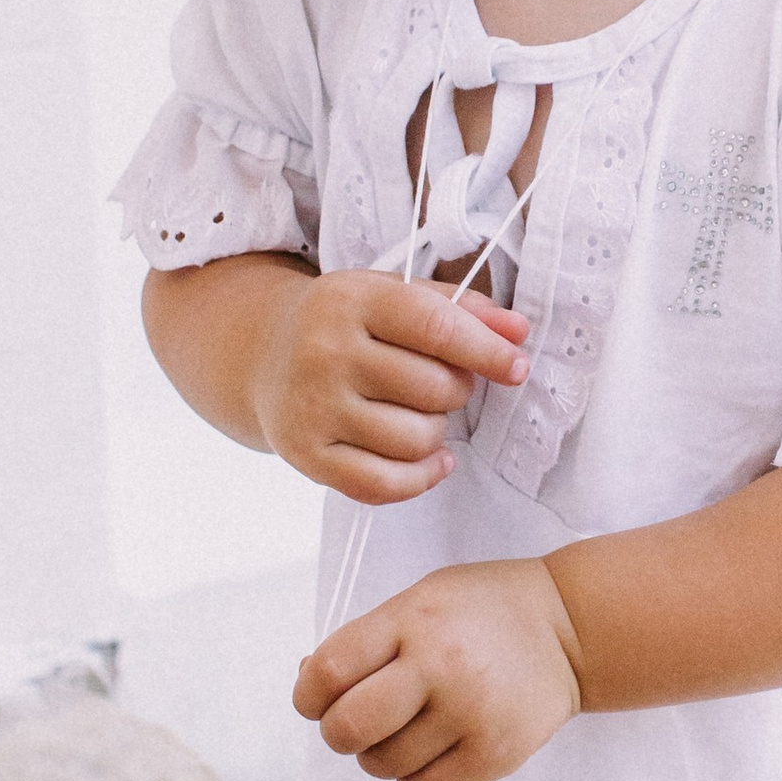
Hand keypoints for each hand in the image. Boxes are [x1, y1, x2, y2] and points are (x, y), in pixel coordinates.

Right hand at [255, 270, 530, 500]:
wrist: (264, 354)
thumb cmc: (345, 324)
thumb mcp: (394, 295)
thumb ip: (461, 309)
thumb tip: (518, 332)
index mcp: (352, 300)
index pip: (435, 327)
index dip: (486, 351)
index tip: (516, 367)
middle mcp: (325, 352)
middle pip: (432, 388)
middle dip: (456, 390)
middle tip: (442, 383)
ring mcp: (313, 408)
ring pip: (415, 440)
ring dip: (436, 433)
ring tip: (420, 414)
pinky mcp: (307, 455)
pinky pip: (385, 484)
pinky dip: (421, 478)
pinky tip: (430, 459)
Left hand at [293, 560, 583, 780]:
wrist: (570, 628)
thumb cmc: (482, 611)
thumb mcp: (420, 600)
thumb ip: (365, 639)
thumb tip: (307, 682)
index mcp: (413, 620)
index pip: (329, 671)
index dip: (308, 695)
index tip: (317, 699)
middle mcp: (441, 665)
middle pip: (348, 728)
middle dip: (338, 732)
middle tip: (358, 722)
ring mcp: (471, 713)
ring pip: (383, 765)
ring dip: (380, 755)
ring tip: (408, 729)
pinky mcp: (496, 753)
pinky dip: (414, 779)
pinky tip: (430, 751)